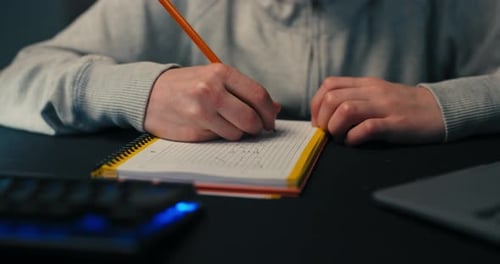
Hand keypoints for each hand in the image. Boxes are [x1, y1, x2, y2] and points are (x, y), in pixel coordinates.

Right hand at [144, 63, 280, 141]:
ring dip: (237, 133)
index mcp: (220, 73)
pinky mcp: (193, 131)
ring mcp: (201, 112)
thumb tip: (276, 108)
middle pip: (251, 118)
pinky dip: (219, 137)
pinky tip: (208, 126)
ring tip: (223, 123)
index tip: (271, 121)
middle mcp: (210, 91)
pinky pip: (219, 140)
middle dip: (257, 128)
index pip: (258, 95)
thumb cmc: (187, 86)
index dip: (269, 112)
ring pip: (236, 134)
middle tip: (255, 129)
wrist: (149, 94)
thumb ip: (244, 92)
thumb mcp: (214, 78)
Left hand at [310, 77, 444, 145]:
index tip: (319, 122)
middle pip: (332, 98)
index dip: (317, 105)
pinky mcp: (397, 124)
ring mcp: (385, 107)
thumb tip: (326, 115)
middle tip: (328, 134)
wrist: (442, 109)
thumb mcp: (378, 95)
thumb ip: (355, 99)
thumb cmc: (406, 107)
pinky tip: (355, 142)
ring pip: (346, 110)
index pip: (329, 85)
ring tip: (341, 139)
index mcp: (366, 84)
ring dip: (336, 128)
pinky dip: (354, 138)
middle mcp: (373, 92)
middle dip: (323, 119)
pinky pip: (367, 128)